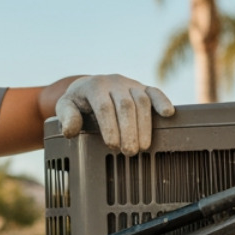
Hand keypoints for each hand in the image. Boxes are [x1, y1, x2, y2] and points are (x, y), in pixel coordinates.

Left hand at [54, 74, 175, 155]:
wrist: (89, 87)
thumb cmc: (78, 102)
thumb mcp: (66, 108)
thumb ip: (67, 118)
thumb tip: (70, 131)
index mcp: (94, 86)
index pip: (104, 106)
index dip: (110, 126)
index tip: (113, 145)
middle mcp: (114, 82)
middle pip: (125, 105)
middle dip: (129, 130)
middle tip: (130, 152)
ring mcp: (130, 84)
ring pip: (141, 101)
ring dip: (144, 125)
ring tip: (143, 147)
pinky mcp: (143, 87)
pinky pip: (155, 92)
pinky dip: (163, 101)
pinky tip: (168, 114)